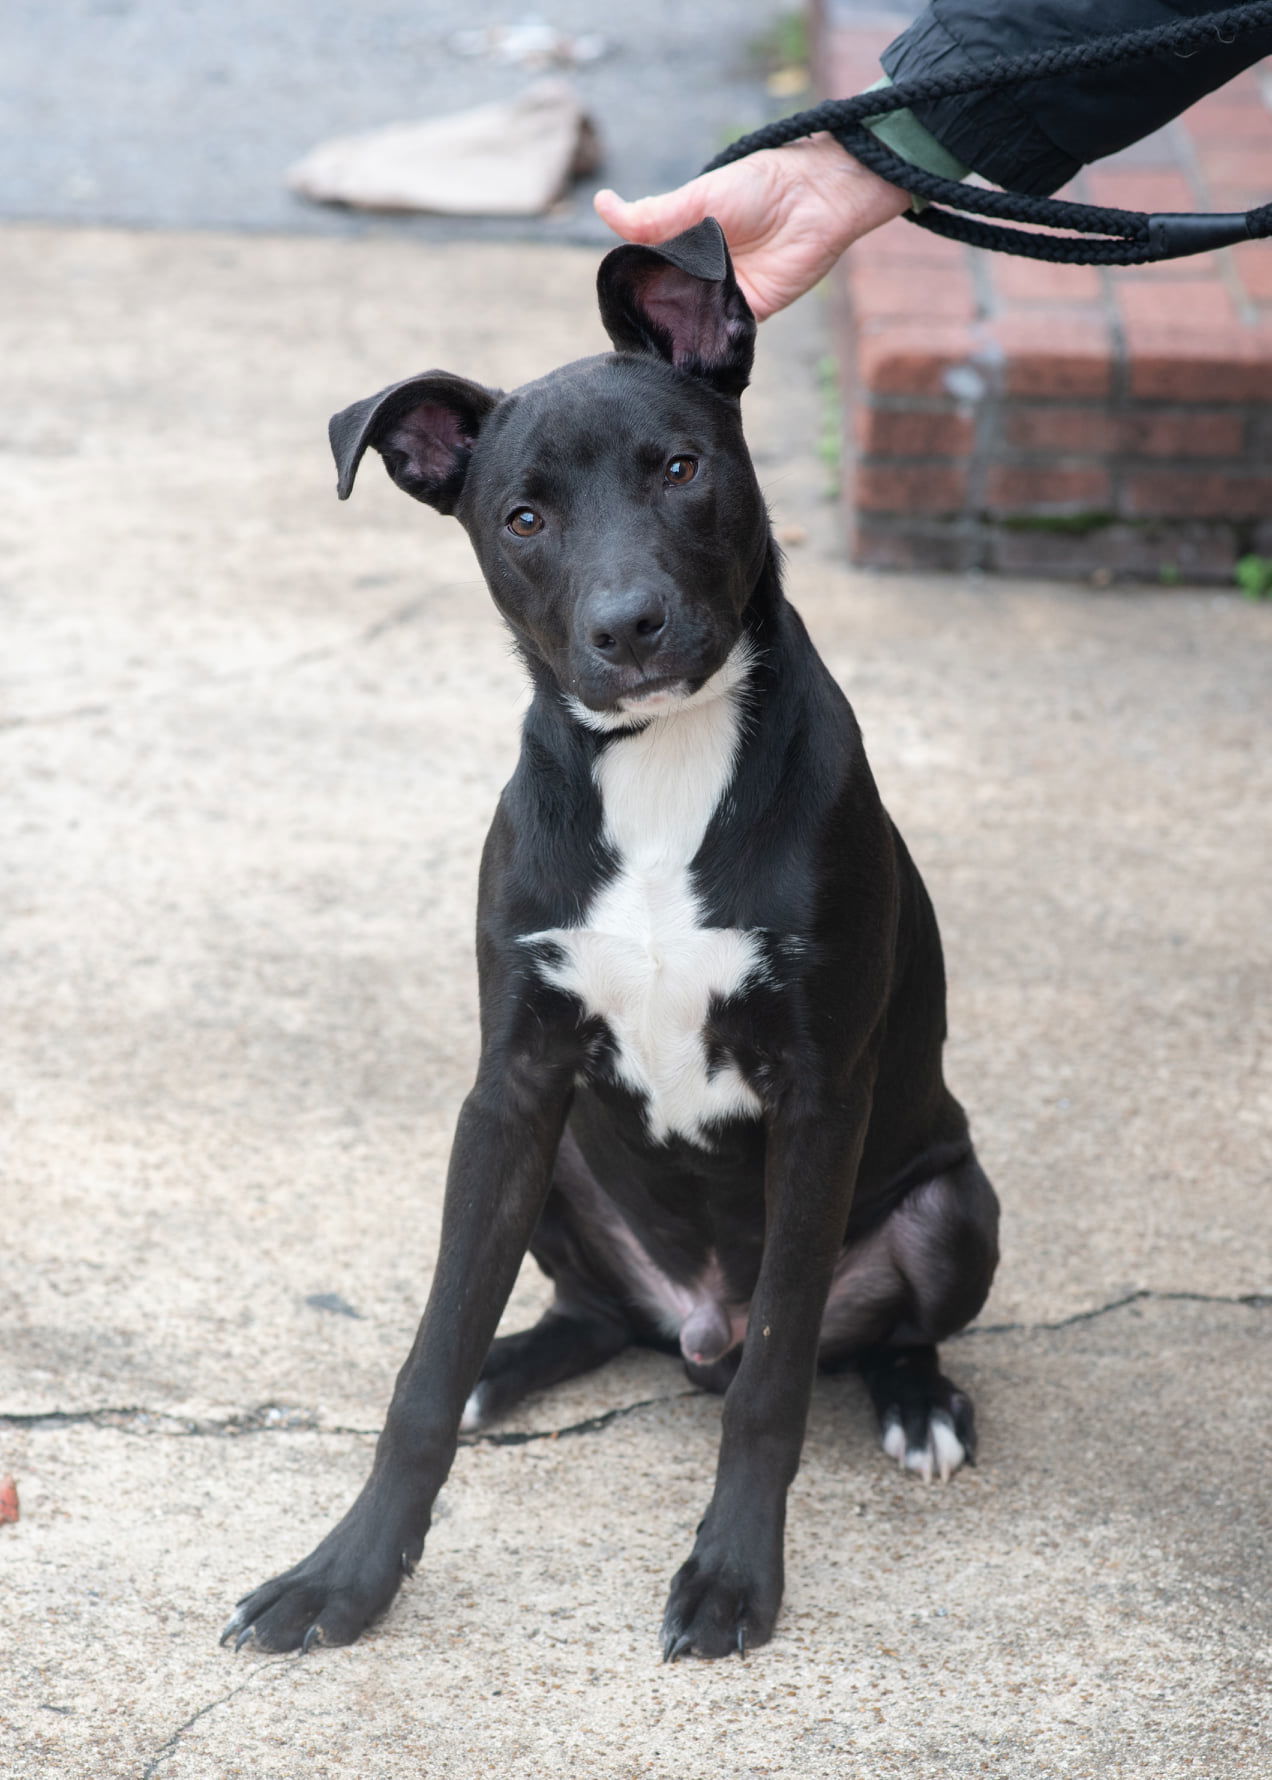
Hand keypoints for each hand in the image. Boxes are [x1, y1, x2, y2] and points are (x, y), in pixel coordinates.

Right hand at [593, 135, 909, 320]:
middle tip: (634, 329)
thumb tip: (601, 206)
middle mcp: (699, 273)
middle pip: (666, 302)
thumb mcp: (696, 198)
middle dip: (653, 315)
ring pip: (691, 323)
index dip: (632, 285)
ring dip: (678, 332)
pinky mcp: (748, 313)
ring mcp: (722, 295)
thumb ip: (652, 216)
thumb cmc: (757, 186)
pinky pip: (722, 335)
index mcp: (682, 243)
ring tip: (658, 345)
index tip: (614, 300)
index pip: (647, 271)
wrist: (814, 198)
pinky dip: (709, 342)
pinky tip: (691, 350)